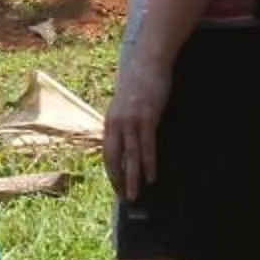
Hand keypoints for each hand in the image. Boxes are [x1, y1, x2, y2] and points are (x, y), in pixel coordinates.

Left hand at [101, 45, 171, 202]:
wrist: (148, 61)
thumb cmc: (139, 81)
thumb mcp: (126, 103)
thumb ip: (124, 120)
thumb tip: (127, 137)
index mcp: (110, 120)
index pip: (108, 152)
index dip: (112, 171)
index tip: (116, 186)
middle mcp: (116, 123)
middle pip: (114, 158)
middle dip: (119, 180)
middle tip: (124, 198)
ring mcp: (131, 121)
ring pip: (130, 156)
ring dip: (132, 178)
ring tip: (134, 196)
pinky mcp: (147, 118)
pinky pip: (146, 146)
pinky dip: (149, 163)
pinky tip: (151, 177)